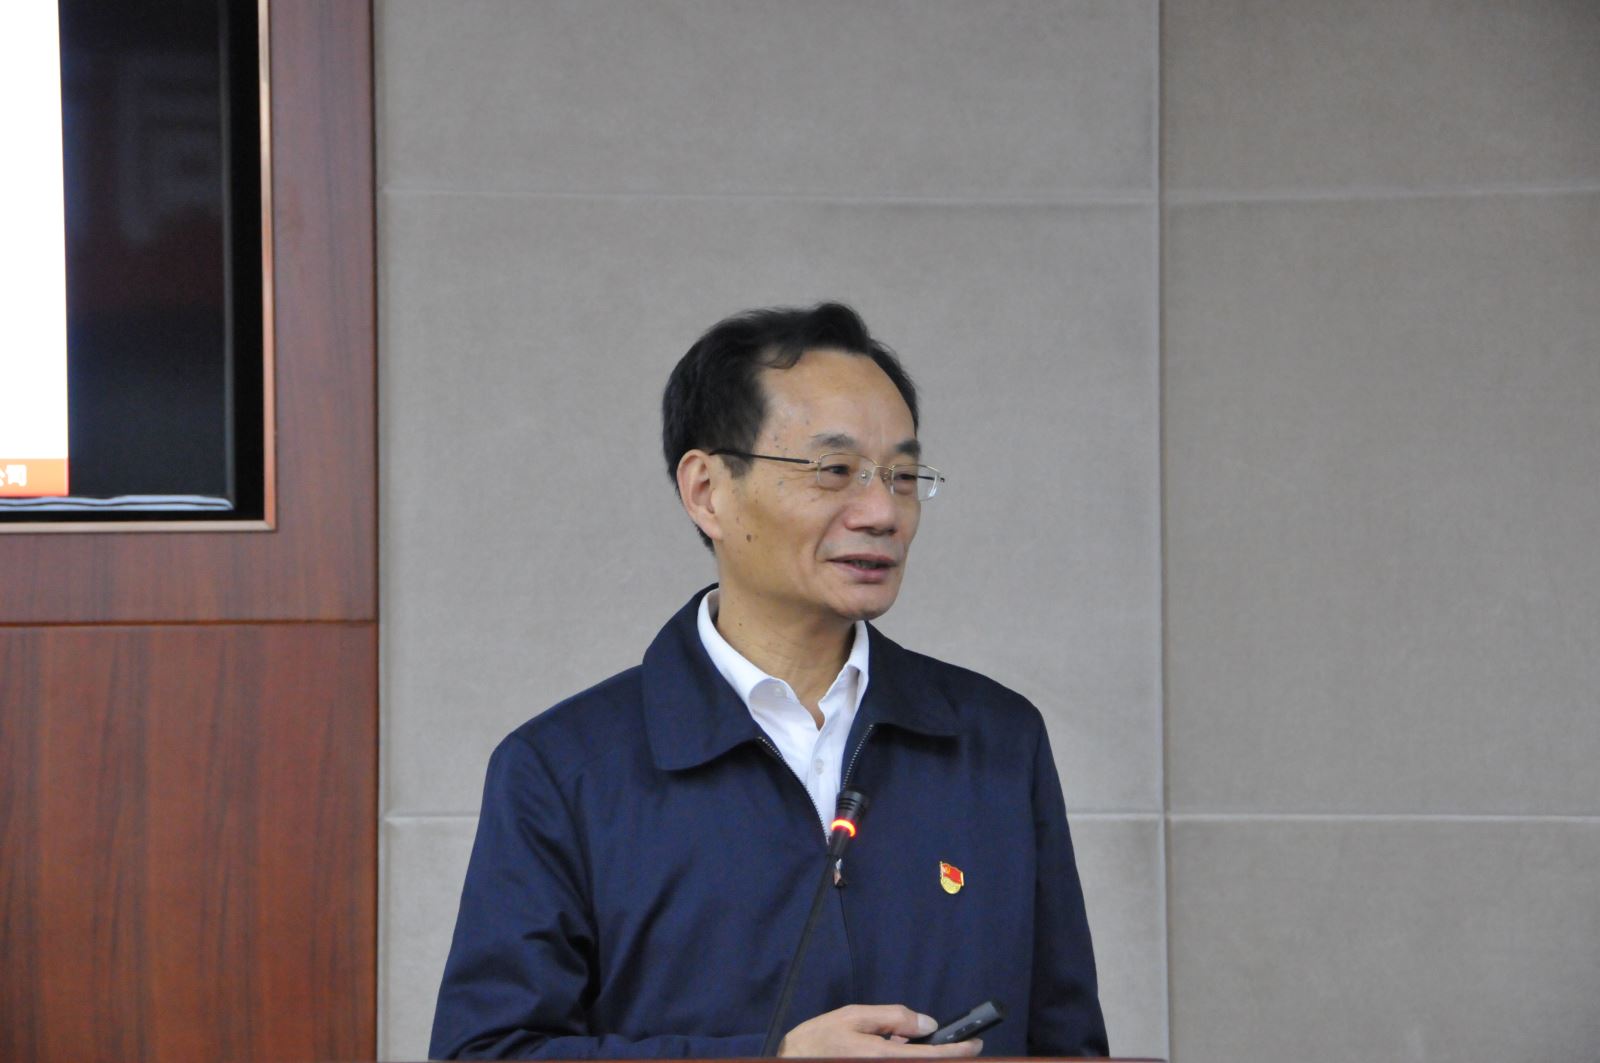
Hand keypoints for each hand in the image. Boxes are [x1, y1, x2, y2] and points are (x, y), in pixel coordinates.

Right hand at [778, 1004, 982, 1057]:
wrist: (794, 1062)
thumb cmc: (819, 1040)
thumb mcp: (855, 1016)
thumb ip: (893, 1018)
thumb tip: (926, 1023)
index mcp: (883, 1057)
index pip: (931, 1056)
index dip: (958, 1051)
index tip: (977, 1045)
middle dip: (940, 1054)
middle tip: (950, 1043)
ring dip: (917, 1055)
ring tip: (903, 1043)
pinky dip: (901, 1057)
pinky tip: (890, 1050)